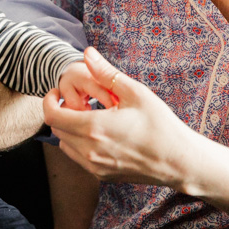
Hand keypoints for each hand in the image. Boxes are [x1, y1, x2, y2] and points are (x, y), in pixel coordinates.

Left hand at [44, 47, 198, 187]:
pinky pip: (78, 157)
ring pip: (65, 144)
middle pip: (56, 129)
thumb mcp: (135, 93)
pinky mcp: (102, 175)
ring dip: (69, 129)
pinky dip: (80, 144)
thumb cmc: (160, 124)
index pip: (52, 116)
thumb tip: (87, 53)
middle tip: (79, 101)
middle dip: (60, 112)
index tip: (58, 92)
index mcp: (94, 127)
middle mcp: (89, 150)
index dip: (49, 101)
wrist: (179, 161)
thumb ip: (106, 73)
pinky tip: (100, 134)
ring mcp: (94, 165)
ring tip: (90, 117)